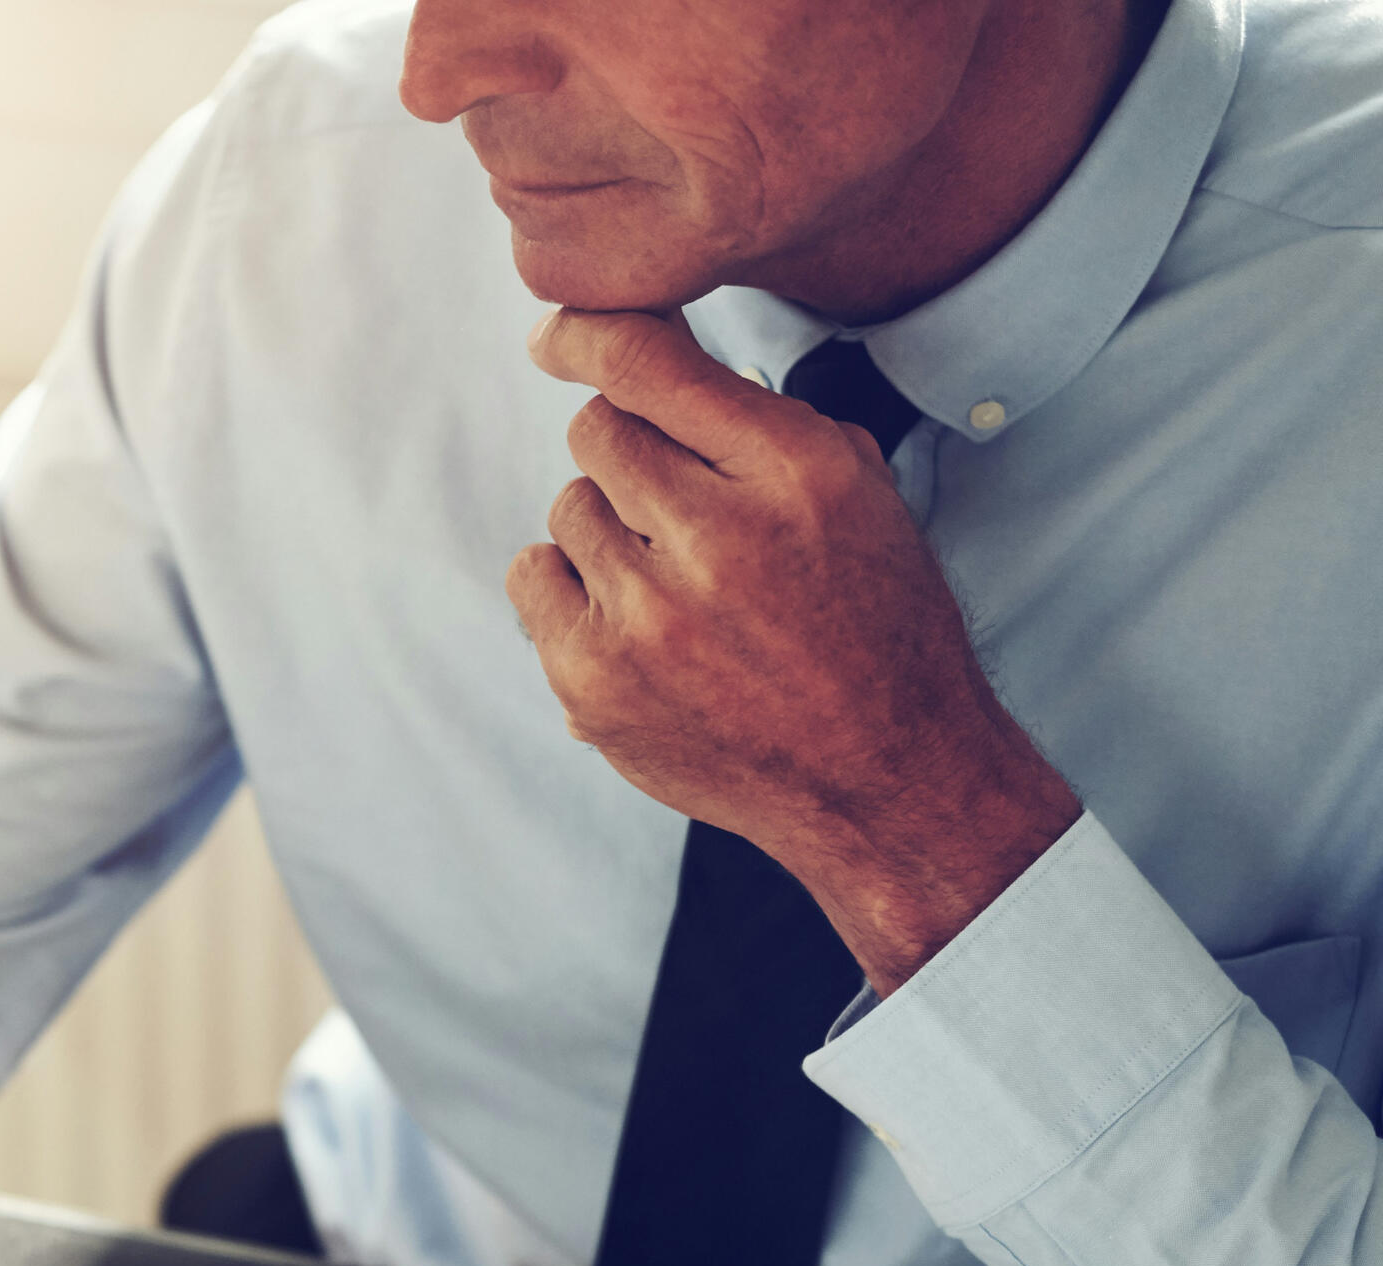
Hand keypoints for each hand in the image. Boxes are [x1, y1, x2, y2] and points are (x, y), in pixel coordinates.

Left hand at [506, 308, 1081, 992]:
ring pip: (569, 506)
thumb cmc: (876, 629)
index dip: (589, 334)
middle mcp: (717, 535)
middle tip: (676, 508)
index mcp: (795, 470)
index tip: (558, 335)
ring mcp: (648, 615)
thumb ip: (761, 423)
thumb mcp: (859, 494)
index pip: (647, 362)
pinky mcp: (595, 680)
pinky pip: (534, 575)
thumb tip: (654, 361)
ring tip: (675, 582)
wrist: (884, 777)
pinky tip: (630, 619)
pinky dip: (569, 589)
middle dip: (632, 455)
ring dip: (609, 530)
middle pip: (599, 430)